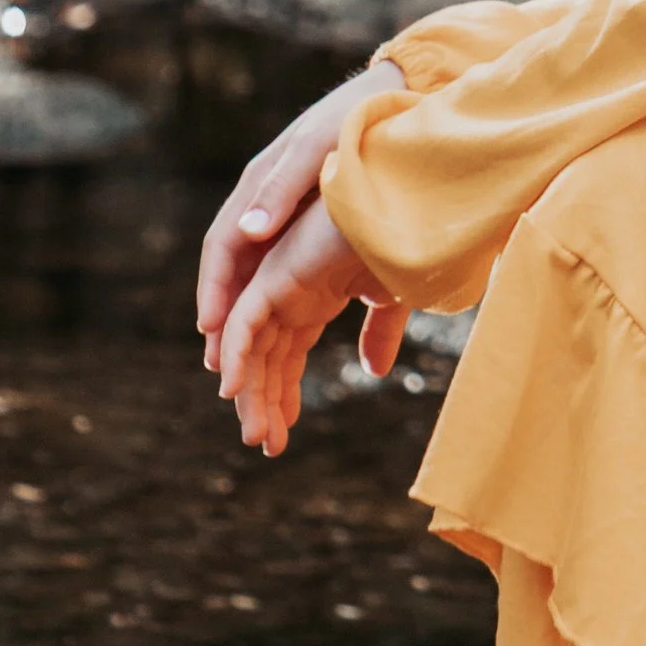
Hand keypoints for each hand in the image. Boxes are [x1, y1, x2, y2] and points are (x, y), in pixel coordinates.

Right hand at [197, 62, 408, 371]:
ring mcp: (290, 218)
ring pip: (260, 280)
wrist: (402, 96)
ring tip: (249, 373)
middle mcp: (266, 205)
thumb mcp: (319, 149)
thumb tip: (249, 232)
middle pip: (236, 272)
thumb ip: (284, 190)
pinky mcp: (318, 229)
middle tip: (224, 373)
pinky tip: (291, 343)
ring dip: (251, 325)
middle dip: (225, 322)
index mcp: (260, 185)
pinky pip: (291, 277)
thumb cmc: (358, 119)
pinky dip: (283, 313)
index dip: (214, 290)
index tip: (210, 331)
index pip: (223, 246)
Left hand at [215, 193, 401, 457]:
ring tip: (255, 434)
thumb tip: (374, 371)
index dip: (282, 394)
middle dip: (262, 401)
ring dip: (249, 390)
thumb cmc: (407, 235)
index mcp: (312, 294)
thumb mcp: (394, 298)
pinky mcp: (276, 272)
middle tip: (265, 445)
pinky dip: (235, 355)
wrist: (412, 200)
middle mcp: (288, 288)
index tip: (283, 434)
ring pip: (248, 345)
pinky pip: (244, 321)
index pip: (285, 354)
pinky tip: (234, 391)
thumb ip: (380, 333)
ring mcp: (279, 280)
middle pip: (262, 355)